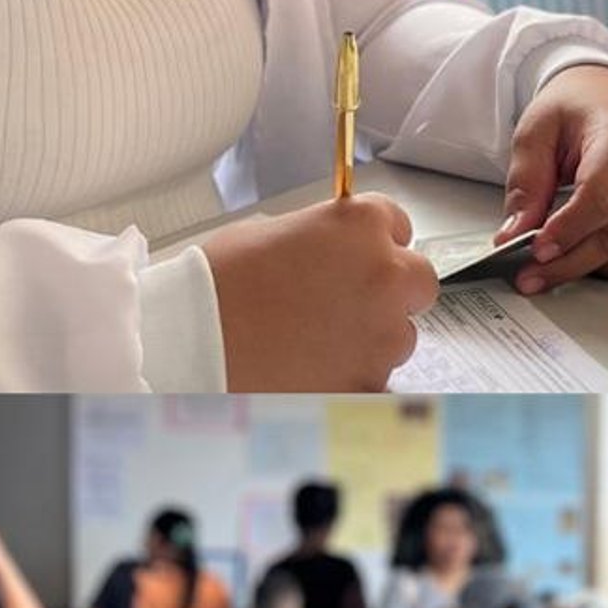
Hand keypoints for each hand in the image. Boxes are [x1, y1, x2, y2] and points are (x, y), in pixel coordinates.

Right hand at [205, 198, 436, 390]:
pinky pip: (376, 381)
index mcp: (361, 226)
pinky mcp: (370, 383)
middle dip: (391, 291)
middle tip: (348, 304)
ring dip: (370, 339)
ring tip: (314, 345)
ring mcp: (383, 334)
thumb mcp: (270, 234)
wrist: (190, 344)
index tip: (359, 256)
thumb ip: (320, 240)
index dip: (374, 242)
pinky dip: (353, 380)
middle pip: (417, 282)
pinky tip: (313, 374)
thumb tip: (332, 253)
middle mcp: (384, 276)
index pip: (397, 223)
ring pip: (399, 337)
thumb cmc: (217, 285)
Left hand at [499, 66, 607, 293]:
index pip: (602, 196)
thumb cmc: (574, 112)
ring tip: (559, 264)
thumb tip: (513, 238)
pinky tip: (588, 257)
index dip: (568, 231)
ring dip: (595, 269)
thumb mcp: (535, 133)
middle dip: (572, 261)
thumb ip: (525, 185)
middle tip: (532, 274)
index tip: (535, 251)